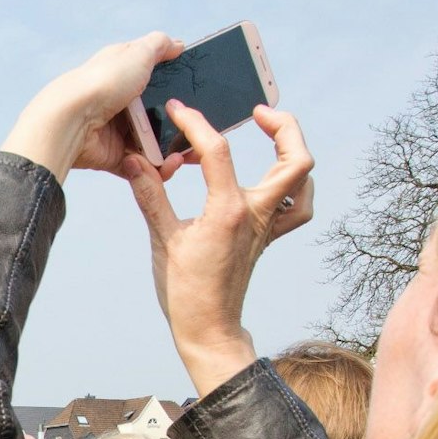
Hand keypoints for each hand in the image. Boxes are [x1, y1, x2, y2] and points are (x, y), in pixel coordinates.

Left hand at [0, 32, 184, 179]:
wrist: (72, 120)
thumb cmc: (102, 82)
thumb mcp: (136, 53)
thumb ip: (159, 46)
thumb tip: (178, 44)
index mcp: (125, 76)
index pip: (158, 81)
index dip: (178, 89)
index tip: (199, 98)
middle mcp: (122, 103)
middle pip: (159, 116)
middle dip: (181, 126)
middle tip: (198, 133)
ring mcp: (119, 132)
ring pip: (154, 145)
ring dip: (172, 152)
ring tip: (185, 155)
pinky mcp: (115, 157)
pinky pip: (142, 166)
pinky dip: (155, 169)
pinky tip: (167, 166)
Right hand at [123, 101, 314, 396]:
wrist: (209, 328)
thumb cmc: (185, 291)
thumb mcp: (163, 239)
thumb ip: (150, 195)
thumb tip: (135, 161)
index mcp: (227, 211)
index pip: (218, 151)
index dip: (195, 123)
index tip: (177, 111)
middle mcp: (256, 215)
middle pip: (293, 158)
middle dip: (281, 125)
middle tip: (257, 111)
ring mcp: (266, 226)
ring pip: (302, 180)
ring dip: (292, 150)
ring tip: (271, 134)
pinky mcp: (267, 237)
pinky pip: (299, 207)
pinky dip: (296, 186)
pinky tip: (278, 178)